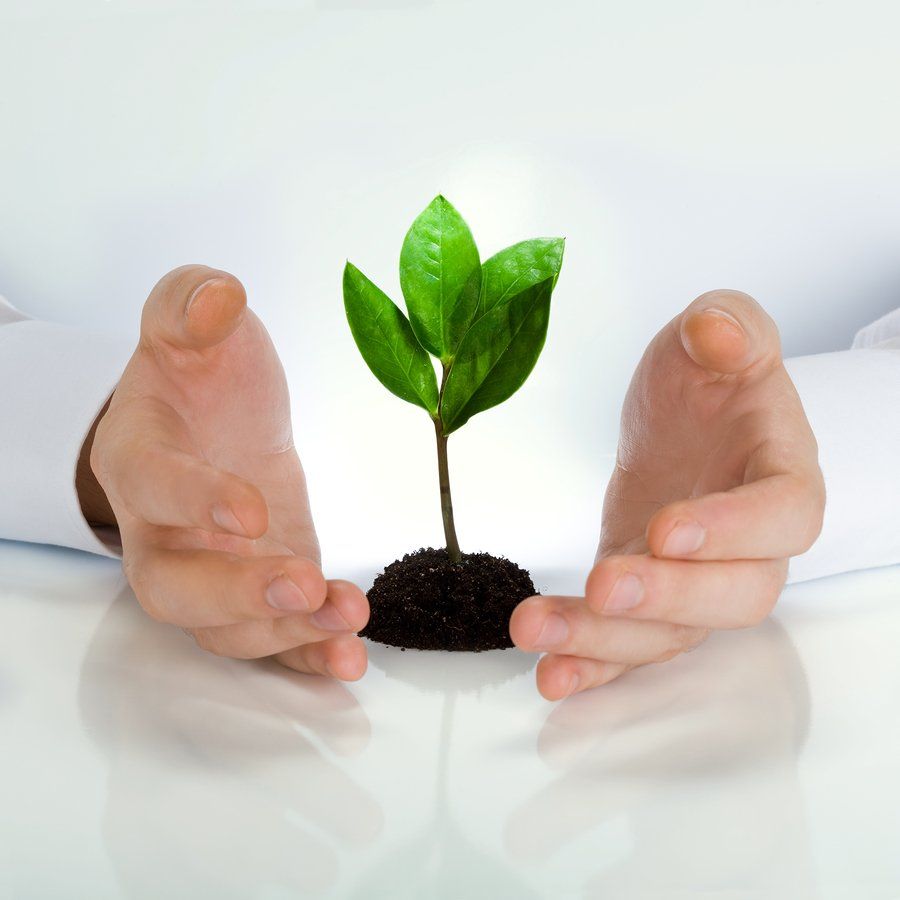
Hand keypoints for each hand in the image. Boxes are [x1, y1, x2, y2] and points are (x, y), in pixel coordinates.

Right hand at [86, 265, 368, 678]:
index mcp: (138, 456)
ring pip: (222, 629)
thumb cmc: (199, 375)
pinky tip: (349, 655)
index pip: (151, 485)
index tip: (251, 512)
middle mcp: (160, 531)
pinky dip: (304, 655)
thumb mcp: (192, 324)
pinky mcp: (256, 592)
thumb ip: (191, 305)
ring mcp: (209, 571)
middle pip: (172, 586)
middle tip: (301, 587)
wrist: (213, 421)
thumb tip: (217, 296)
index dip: (195, 502)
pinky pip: (268, 639)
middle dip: (235, 596)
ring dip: (285, 635)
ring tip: (348, 621)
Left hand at [510, 290, 824, 698]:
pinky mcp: (650, 598)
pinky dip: (593, 663)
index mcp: (783, 475)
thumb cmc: (711, 378)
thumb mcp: (720, 330)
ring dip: (608, 642)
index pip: (783, 515)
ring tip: (539, 632)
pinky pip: (632, 644)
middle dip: (669, 598)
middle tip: (605, 586)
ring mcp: (698, 580)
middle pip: (736, 595)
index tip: (668, 529)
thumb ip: (730, 326)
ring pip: (674, 631)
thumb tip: (717, 331)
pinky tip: (548, 671)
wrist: (685, 419)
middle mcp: (752, 545)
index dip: (733, 530)